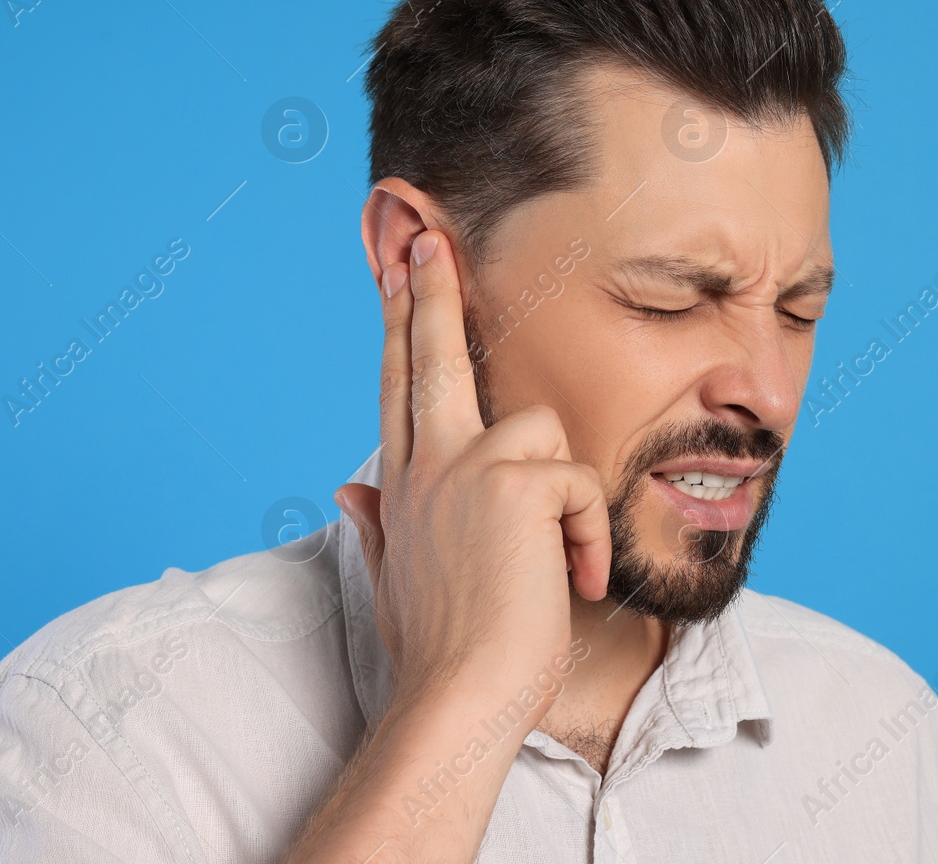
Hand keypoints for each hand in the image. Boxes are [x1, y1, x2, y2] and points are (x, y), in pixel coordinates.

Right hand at [335, 228, 610, 721]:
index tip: (400, 276)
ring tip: (555, 563)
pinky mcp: (516, 485)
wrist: (457, 697)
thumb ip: (379, 523)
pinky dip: (586, 536)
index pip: (400, 390)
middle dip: (431, 294)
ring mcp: (467, 471)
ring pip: (540, 430)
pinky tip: (571, 580)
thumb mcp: (398, 578)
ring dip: (563, 496)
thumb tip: (350, 488)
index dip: (402, 330)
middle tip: (428, 240)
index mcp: (405, 486)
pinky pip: (578, 483)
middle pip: (431, 358)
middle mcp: (428, 466)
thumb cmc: (438, 649)